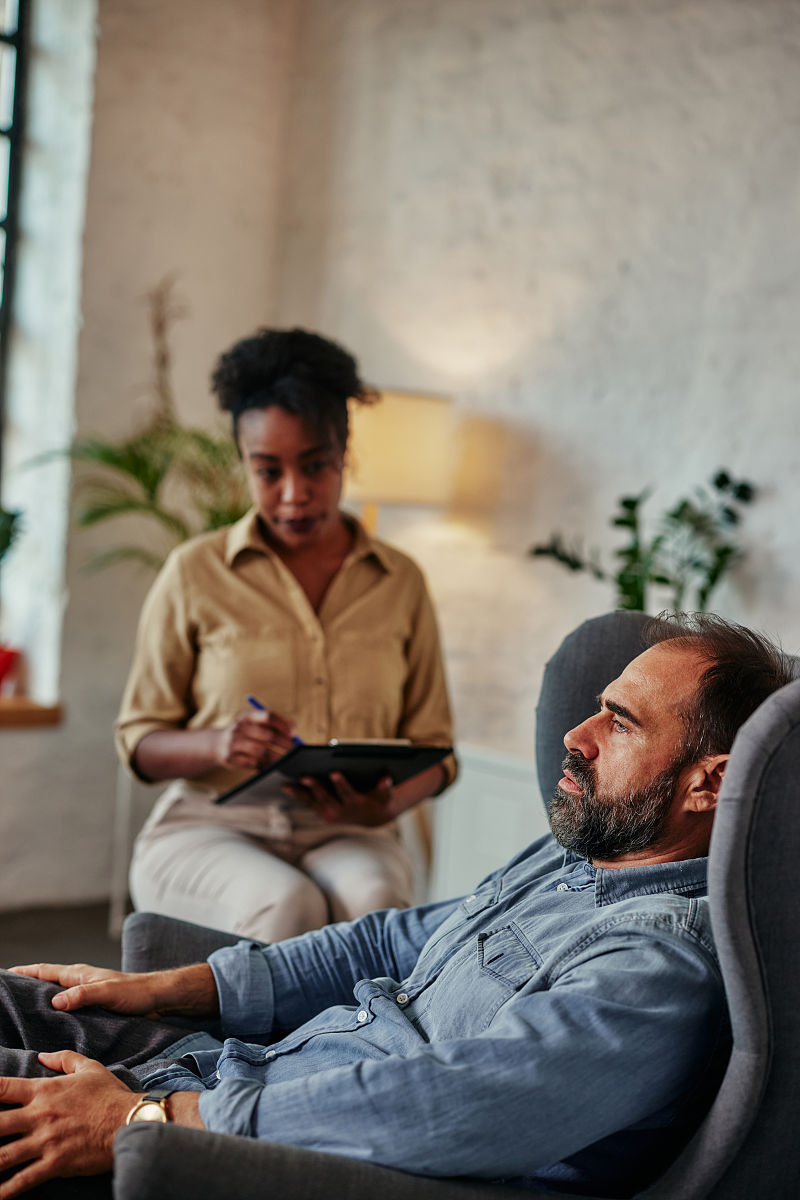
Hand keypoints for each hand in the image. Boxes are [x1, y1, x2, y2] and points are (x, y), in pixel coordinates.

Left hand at [0, 1052, 131, 1195]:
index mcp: (45, 1090)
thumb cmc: (109, 1095)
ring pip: (3, 1155)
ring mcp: (45, 1141)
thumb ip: (64, 1058)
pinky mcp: (54, 1164)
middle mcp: (39, 1115)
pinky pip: (22, 1180)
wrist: (128, 1121)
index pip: (4, 1087)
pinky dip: (5, 1190)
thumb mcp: (89, 1068)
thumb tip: (43, 1055)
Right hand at [9, 962, 218, 1018]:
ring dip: (42, 1000)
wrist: (158, 998)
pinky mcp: (94, 1006)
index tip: (6, 973)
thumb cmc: (135, 992)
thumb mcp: (107, 993)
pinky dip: (57, 1012)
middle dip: (28, 985)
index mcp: (80, 975)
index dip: (25, 972)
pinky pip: (69, 1008)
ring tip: (23, 1012)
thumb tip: (53, 1001)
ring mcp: (87, 994)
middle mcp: (80, 982)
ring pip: (58, 995)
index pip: (46, 971)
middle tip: (8, 997)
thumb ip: (82, 996)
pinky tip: (52, 1025)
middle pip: (47, 982)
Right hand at [215, 707, 296, 771]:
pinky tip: (270, 766)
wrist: (216, 744)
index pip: (268, 716)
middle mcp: (239, 728)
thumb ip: (274, 723)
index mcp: (246, 716)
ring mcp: (233, 743)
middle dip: (284, 744)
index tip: (293, 733)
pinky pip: (253, 763)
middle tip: (294, 750)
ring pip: (262, 752)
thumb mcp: (254, 723)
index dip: (282, 725)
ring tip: (285, 760)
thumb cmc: (244, 733)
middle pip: (268, 736)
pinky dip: (264, 766)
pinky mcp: (230, 758)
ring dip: (276, 757)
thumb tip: (293, 727)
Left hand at [285, 772, 395, 826]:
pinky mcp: (320, 812)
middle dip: (315, 787)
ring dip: (299, 793)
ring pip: (311, 802)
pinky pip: (306, 802)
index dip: (340, 783)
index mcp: (354, 804)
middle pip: (325, 798)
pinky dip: (297, 795)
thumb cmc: (378, 800)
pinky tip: (286, 786)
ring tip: (286, 785)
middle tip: (305, 776)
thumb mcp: (385, 795)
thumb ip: (385, 787)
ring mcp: (328, 813)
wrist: (371, 816)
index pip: (346, 793)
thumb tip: (386, 779)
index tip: (334, 772)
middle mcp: (339, 812)